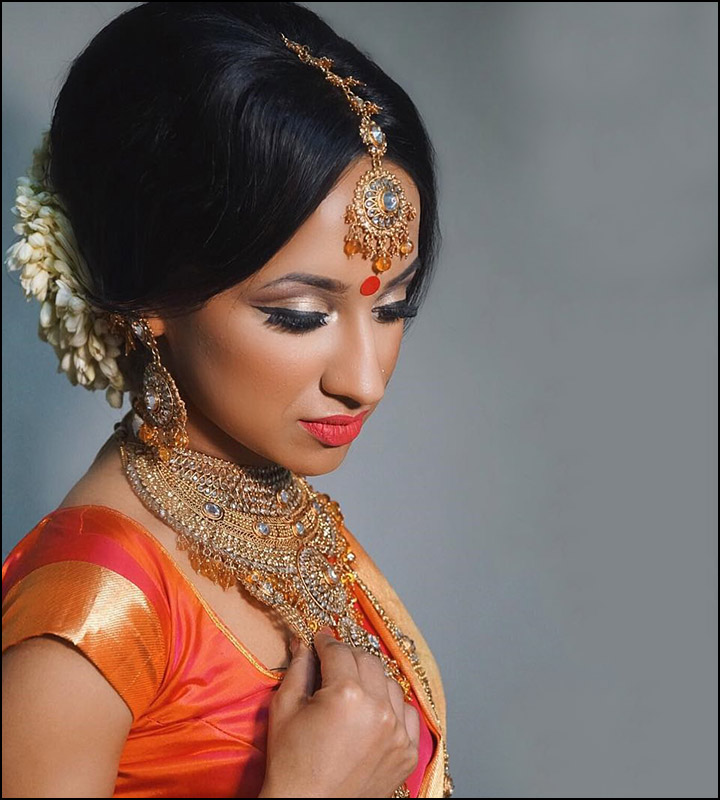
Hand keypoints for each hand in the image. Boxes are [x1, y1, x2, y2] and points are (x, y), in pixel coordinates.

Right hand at [259, 627, 419, 797]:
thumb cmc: (291, 763)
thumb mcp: (285, 709)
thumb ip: (298, 669)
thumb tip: (305, 644)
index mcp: (346, 694)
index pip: (339, 651)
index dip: (326, 642)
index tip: (320, 640)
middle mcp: (378, 709)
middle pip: (367, 661)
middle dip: (348, 656)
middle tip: (333, 662)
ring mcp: (397, 731)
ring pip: (390, 683)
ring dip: (371, 679)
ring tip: (352, 688)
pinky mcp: (407, 752)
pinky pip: (407, 713)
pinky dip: (392, 706)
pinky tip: (374, 710)